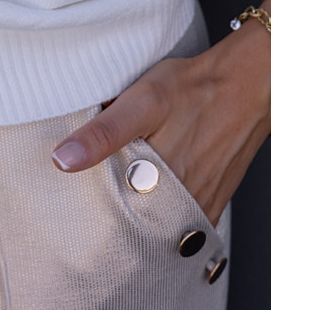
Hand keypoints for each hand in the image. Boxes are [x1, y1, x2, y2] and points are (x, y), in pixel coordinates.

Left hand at [51, 18, 269, 226]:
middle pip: (135, 225)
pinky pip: (183, 222)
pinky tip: (151, 199)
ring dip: (138, 218)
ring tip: (117, 202)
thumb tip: (61, 160)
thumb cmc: (193, 88)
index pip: (111, 218)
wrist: (248, 83)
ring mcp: (200, 205)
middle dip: (112, 219)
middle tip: (91, 207)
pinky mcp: (214, 201)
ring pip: (159, 226)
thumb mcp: (141, 101)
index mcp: (158, 183)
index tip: (72, 207)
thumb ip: (103, 133)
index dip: (89, 212)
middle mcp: (182, 203)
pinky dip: (164, 216)